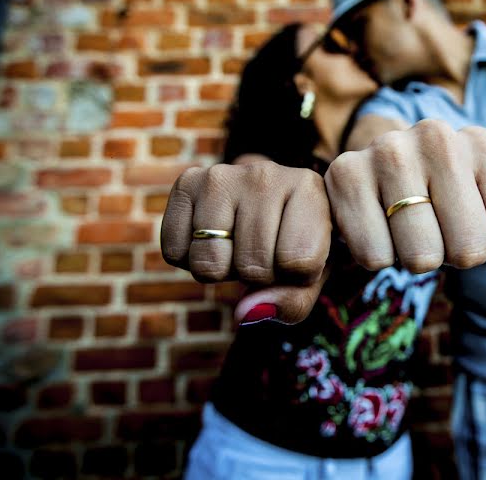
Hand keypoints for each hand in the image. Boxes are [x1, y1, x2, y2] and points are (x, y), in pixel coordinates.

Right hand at [161, 160, 331, 324]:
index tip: (299, 256)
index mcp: (308, 188)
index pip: (298, 262)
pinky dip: (189, 259)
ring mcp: (221, 176)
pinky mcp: (187, 182)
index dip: (297, 276)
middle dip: (257, 276)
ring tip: (238, 244)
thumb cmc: (295, 242)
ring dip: (222, 270)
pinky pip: (175, 252)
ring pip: (209, 264)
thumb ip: (293, 302)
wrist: (266, 202)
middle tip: (264, 251)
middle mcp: (266, 174)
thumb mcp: (310, 275)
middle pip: (252, 266)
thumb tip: (246, 312)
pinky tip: (211, 238)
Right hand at [325, 119, 485, 284]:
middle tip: (435, 231)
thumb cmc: (447, 207)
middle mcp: (438, 136)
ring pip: (422, 257)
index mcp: (484, 144)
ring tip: (405, 228)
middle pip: (469, 249)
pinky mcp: (345, 173)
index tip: (471, 224)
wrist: (377, 176)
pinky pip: (376, 258)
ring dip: (414, 260)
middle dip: (453, 257)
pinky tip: (375, 226)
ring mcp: (388, 150)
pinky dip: (378, 258)